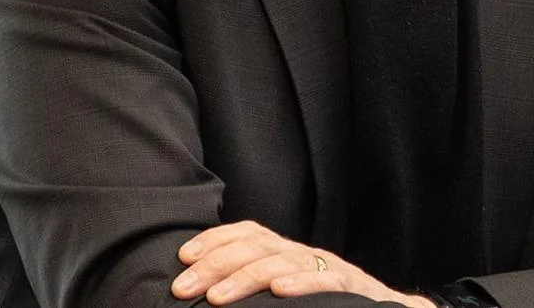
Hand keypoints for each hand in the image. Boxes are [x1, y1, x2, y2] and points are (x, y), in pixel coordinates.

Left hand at [171, 220, 435, 305]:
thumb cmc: (329, 305)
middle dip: (215, 264)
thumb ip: (256, 289)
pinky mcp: (351, 287)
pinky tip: (279, 292)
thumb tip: (209, 295)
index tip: (182, 257)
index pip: (247, 232)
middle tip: (183, 286)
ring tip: (217, 297)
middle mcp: (303, 253)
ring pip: (283, 261)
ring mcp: (327, 267)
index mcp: (286, 252)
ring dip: (246, 278)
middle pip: (256, 246)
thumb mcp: (289, 292)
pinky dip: (302, 283)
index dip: (214, 240)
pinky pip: (325, 280)